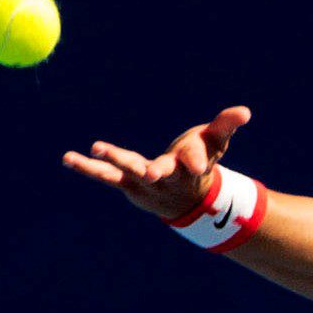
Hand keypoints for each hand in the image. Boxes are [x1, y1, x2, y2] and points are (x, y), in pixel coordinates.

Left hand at [62, 106, 252, 224]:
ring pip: (128, 172)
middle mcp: (166, 177)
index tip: (196, 164)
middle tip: (148, 172)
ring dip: (113, 161)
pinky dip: (87, 168)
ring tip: (97, 147)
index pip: (194, 162)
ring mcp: (144, 183)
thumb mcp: (215, 144)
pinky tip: (68, 158)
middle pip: (158, 171)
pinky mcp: (127, 184)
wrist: (184, 200)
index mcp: (189, 168)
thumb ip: (226, 125)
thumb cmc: (200, 164)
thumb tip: (245, 112)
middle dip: (153, 170)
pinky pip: (105, 177)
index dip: (195, 161)